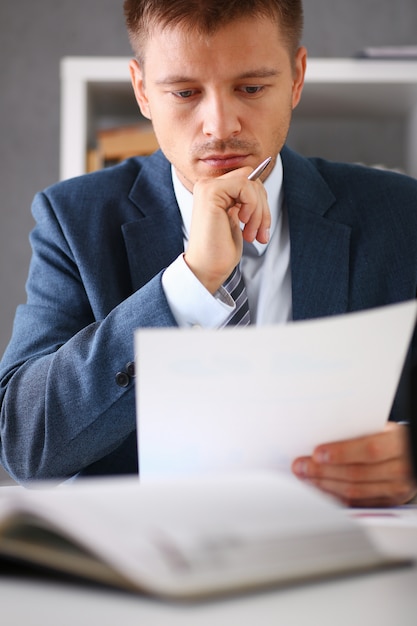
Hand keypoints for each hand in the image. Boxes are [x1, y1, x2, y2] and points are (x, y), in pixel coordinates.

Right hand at [184, 166, 269, 293]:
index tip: (262, 226)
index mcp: (215, 192)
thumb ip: (245, 201)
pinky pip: (245, 186)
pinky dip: (252, 207)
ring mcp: (208, 187)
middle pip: (251, 178)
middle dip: (263, 206)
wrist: (208, 268)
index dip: (261, 201)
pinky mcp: (211, 192)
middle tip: (260, 231)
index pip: (248, 179)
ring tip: (251, 233)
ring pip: (251, 183)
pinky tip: (242, 223)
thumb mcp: (239, 219)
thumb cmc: (221, 250)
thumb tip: (260, 187)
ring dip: (259, 211)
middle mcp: (209, 186)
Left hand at [292, 422, 416, 506]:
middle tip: (301, 466)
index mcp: (399, 444)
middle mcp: (400, 469)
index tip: (317, 452)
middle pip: (357, 473)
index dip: (341, 453)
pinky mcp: (388, 503)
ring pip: (354, 491)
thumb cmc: (393, 438)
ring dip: (324, 484)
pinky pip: (357, 503)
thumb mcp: (382, 428)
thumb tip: (322, 434)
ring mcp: (395, 490)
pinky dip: (335, 496)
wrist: (414, 455)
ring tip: (305, 477)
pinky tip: (320, 489)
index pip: (369, 449)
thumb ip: (358, 432)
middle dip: (323, 470)